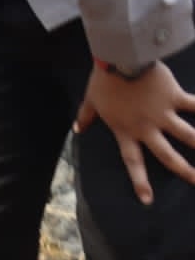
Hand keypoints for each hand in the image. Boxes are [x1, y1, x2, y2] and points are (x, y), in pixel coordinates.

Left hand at [74, 61, 194, 204]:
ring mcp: (163, 114)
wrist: (120, 59)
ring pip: (188, 136)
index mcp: (125, 132)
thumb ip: (86, 117)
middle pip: (167, 156)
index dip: (140, 182)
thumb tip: (77, 128)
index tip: (147, 200)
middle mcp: (146, 128)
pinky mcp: (175, 97)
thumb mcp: (91, 101)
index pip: (133, 162)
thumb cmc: (104, 81)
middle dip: (184, 171)